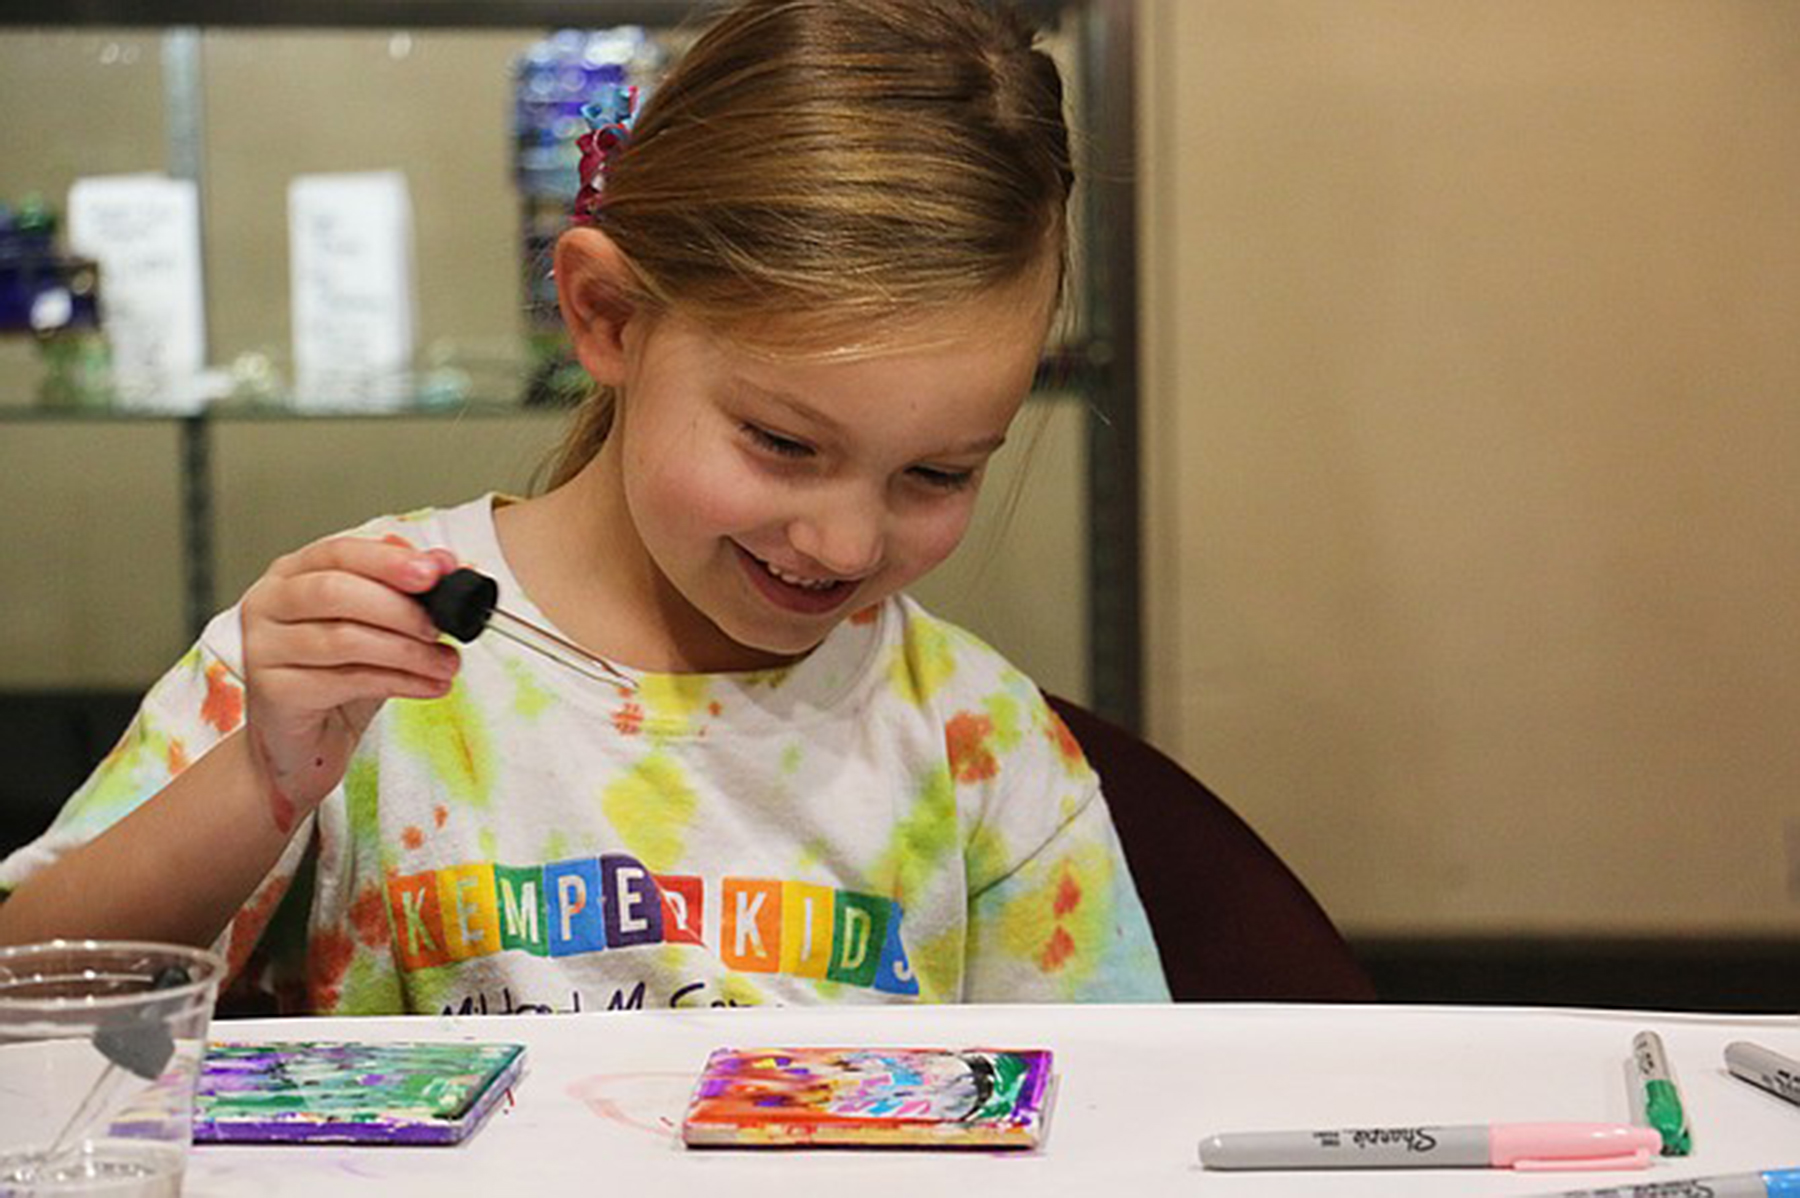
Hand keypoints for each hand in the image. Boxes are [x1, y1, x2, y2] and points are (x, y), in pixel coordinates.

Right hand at [238, 535, 459, 830]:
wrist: (306, 743)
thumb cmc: (339, 676)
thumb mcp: (378, 627)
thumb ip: (407, 592)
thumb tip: (446, 562)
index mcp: (293, 574)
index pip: (340, 551)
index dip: (389, 560)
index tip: (435, 572)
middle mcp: (269, 603)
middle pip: (336, 591)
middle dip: (400, 608)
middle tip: (441, 626)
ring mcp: (264, 647)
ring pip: (344, 638)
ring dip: (408, 651)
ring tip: (447, 664)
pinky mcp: (274, 691)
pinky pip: (346, 680)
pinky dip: (398, 681)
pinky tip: (428, 686)